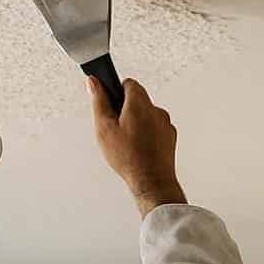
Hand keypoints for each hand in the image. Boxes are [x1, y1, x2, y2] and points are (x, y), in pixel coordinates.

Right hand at [89, 77, 186, 216]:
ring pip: (147, 114)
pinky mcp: (170, 136)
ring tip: (127, 141)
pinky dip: (148, 133)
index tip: (110, 103)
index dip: (117, 92)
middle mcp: (156, 110)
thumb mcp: (104, 127)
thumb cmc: (129, 158)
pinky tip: (139, 147)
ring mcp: (165, 123)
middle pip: (139, 99)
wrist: (151, 181)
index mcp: (139, 103)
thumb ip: (99, 101)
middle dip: (126, 108)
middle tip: (116, 127)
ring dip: (137, 121)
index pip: (129, 83)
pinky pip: (156, 127)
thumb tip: (94, 82)